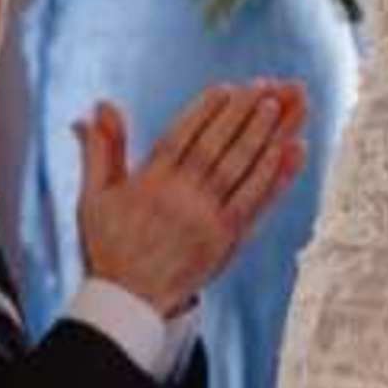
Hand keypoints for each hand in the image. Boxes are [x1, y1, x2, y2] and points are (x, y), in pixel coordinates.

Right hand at [75, 82, 309, 312]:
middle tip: (266, 85)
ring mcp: (206, 219)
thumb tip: (98, 106)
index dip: (206, 111)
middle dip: (242, 114)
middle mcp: (180, 199)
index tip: (228, 88)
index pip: (181, 137)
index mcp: (149, 184)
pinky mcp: (227, 239)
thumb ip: (101, 149)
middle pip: (217, 147)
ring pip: (240, 169)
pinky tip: (292, 149)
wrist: (128, 302)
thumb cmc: (111, 245)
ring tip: (282, 105)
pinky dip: (275, 174)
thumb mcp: (95, 196)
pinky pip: (255, 201)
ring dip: (264, 135)